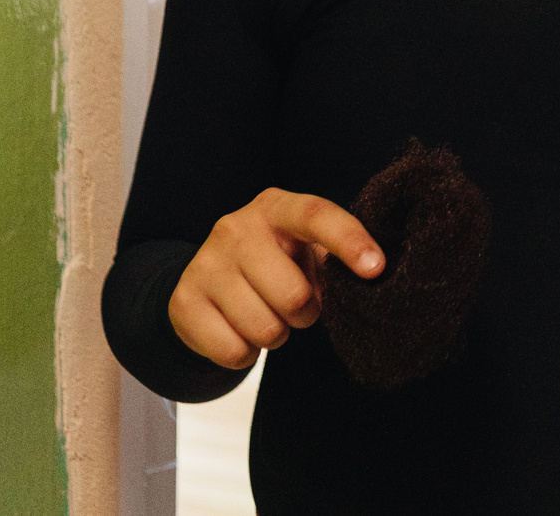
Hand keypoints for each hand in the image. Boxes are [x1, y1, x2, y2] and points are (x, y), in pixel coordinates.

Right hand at [167, 187, 384, 370]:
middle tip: (296, 306)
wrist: (206, 280)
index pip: (316, 215)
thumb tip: (375, 275)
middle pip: (294, 295)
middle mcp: (236, 228)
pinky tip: (238, 329)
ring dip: (275, 335)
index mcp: (276, 207)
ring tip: (266, 316)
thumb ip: (335, 257)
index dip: (349, 241)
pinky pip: (234, 352)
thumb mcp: (304, 248)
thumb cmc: (275, 262)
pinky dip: (245, 353)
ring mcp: (206, 264)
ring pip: (264, 329)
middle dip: (305, 313)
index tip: (376, 269)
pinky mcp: (184, 302)